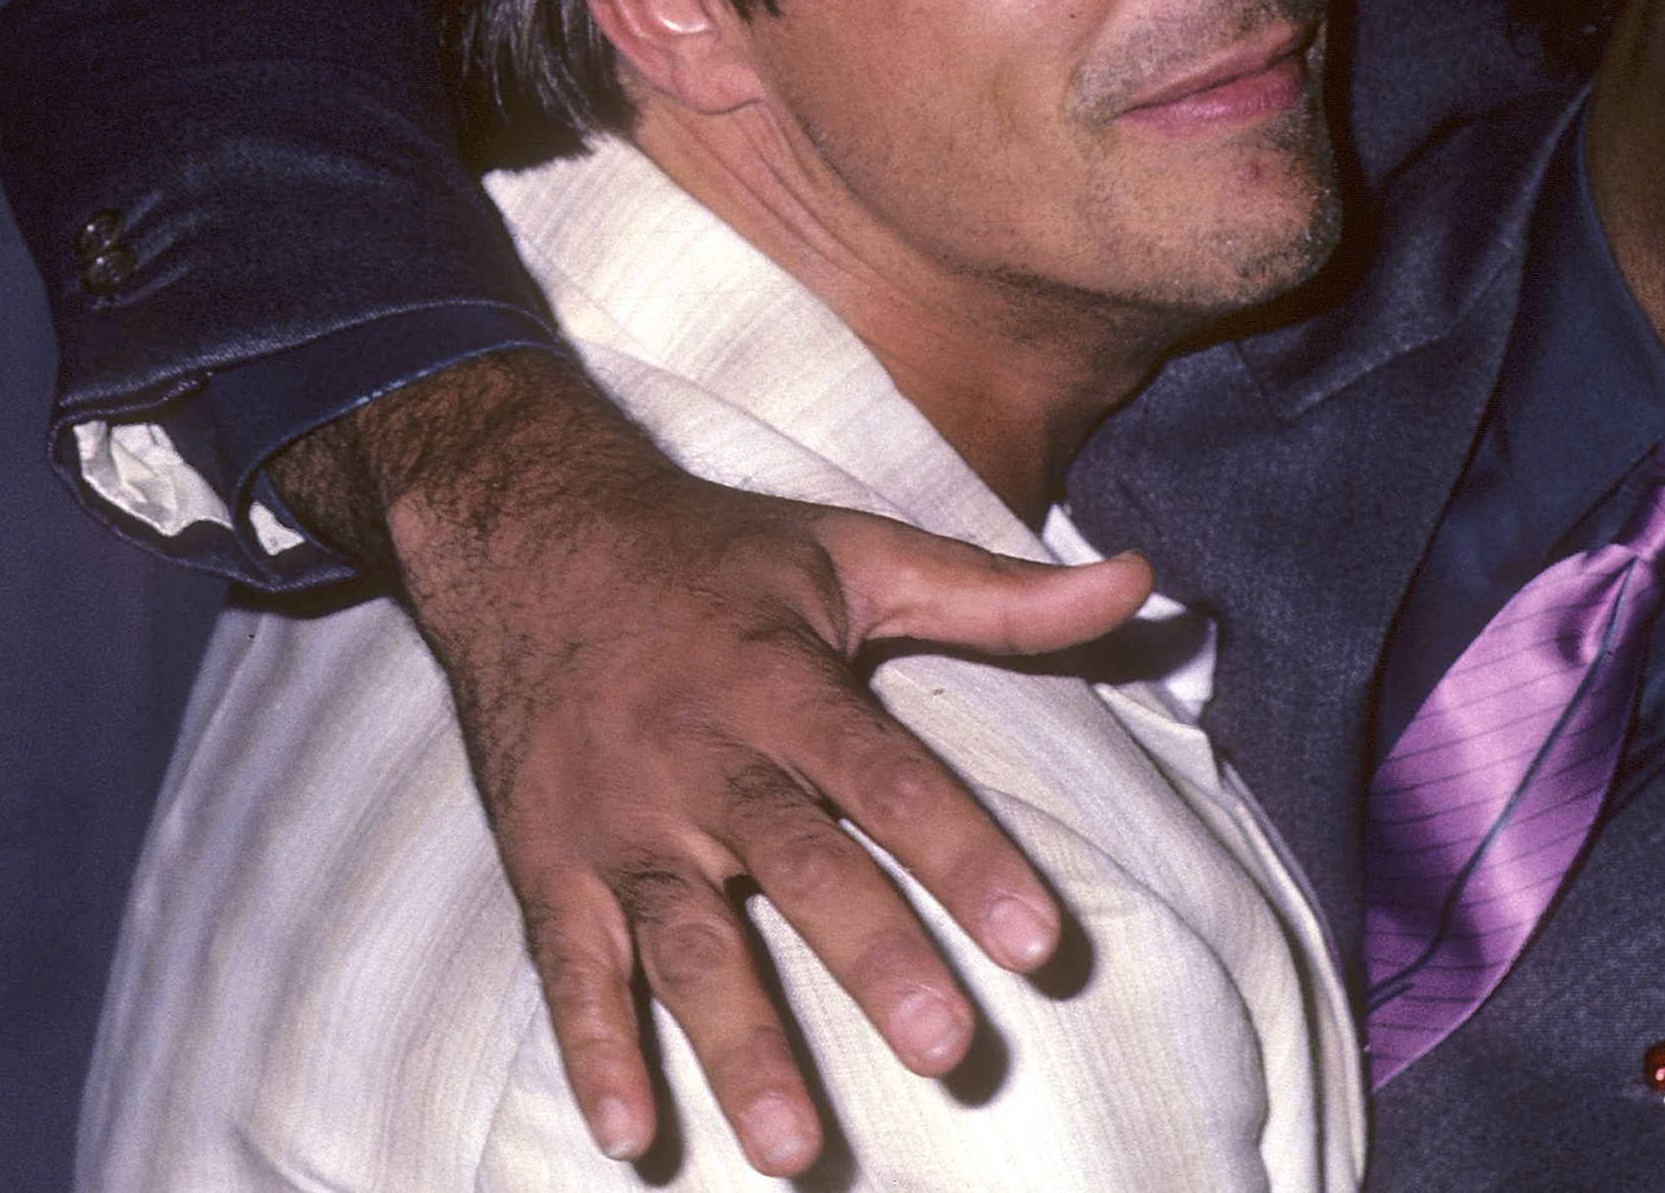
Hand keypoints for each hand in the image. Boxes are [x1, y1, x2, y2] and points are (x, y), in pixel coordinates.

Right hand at [272, 351, 1152, 1177]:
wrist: (524, 533)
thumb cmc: (714, 553)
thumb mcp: (858, 552)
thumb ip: (1000, 593)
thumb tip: (1140, 580)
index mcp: (781, 681)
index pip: (888, 778)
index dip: (964, 857)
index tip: (1038, 941)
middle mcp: (700, 757)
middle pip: (798, 867)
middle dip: (874, 960)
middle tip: (949, 1050)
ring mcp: (618, 820)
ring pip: (684, 942)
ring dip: (738, 1045)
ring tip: (794, 1148)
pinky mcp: (549, 862)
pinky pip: (568, 967)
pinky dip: (593, 1050)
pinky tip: (629, 1136)